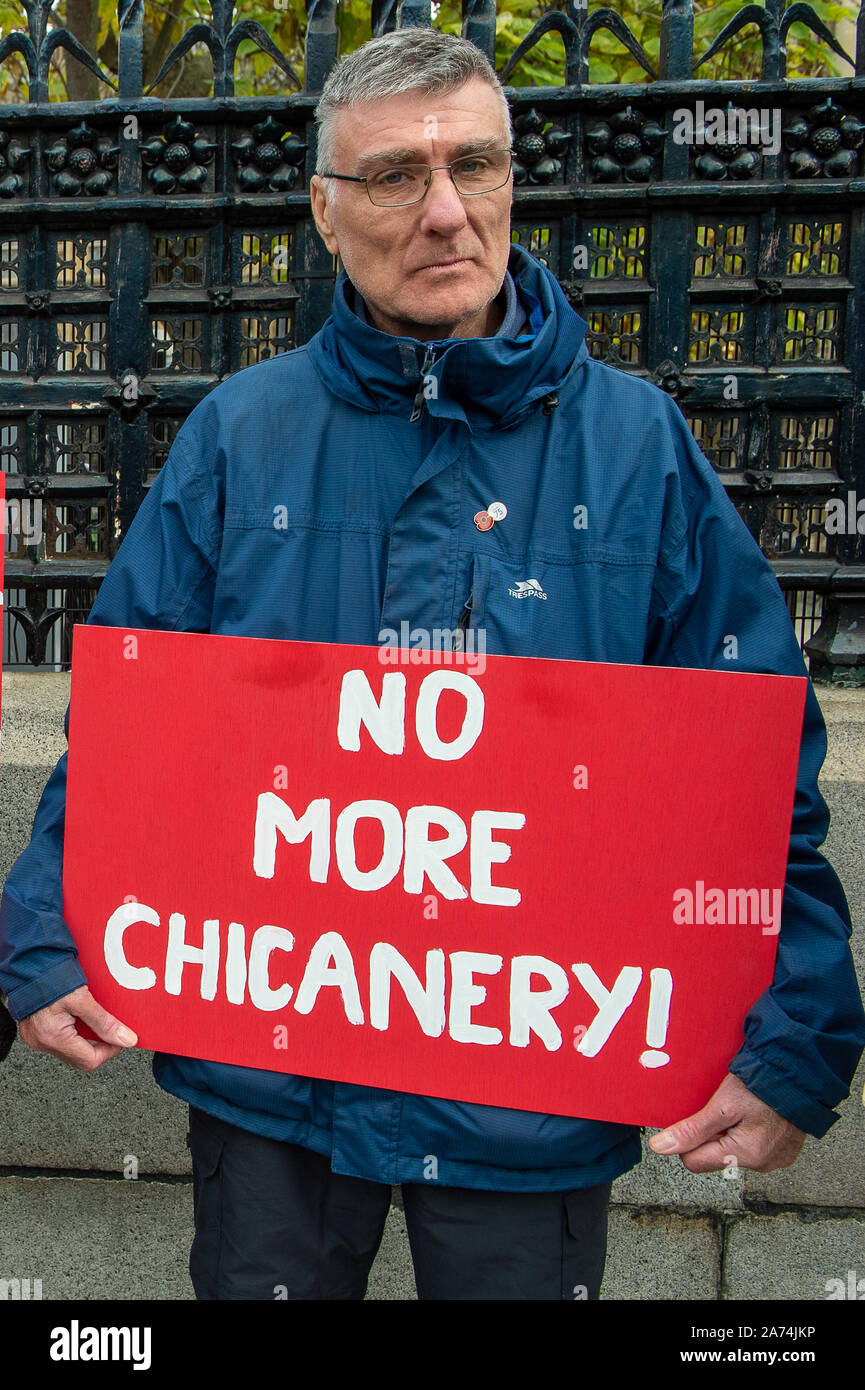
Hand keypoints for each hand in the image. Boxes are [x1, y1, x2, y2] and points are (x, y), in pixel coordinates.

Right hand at [19, 985, 137, 1071]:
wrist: (28, 962)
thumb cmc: (50, 977)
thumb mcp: (82, 999)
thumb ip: (104, 1023)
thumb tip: (126, 1039)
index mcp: (53, 1038)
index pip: (89, 1060)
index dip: (110, 1050)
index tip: (120, 1038)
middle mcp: (42, 1042)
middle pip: (80, 1057)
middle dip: (99, 1044)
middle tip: (110, 1027)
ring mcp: (36, 1038)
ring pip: (71, 1049)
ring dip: (87, 1037)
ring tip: (94, 1018)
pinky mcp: (34, 1031)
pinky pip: (60, 1040)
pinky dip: (74, 1032)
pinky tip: (80, 1017)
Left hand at [647, 1071, 805, 1172]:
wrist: (801, 1074)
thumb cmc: (763, 1086)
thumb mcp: (721, 1105)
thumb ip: (692, 1131)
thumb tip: (660, 1148)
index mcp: (745, 1157)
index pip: (694, 1162)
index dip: (689, 1140)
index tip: (697, 1118)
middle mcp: (762, 1165)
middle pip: (716, 1157)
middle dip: (712, 1135)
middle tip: (722, 1109)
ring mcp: (776, 1160)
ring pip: (735, 1152)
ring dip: (731, 1133)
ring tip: (742, 1109)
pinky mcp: (785, 1152)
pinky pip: (755, 1148)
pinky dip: (750, 1133)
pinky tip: (756, 1114)